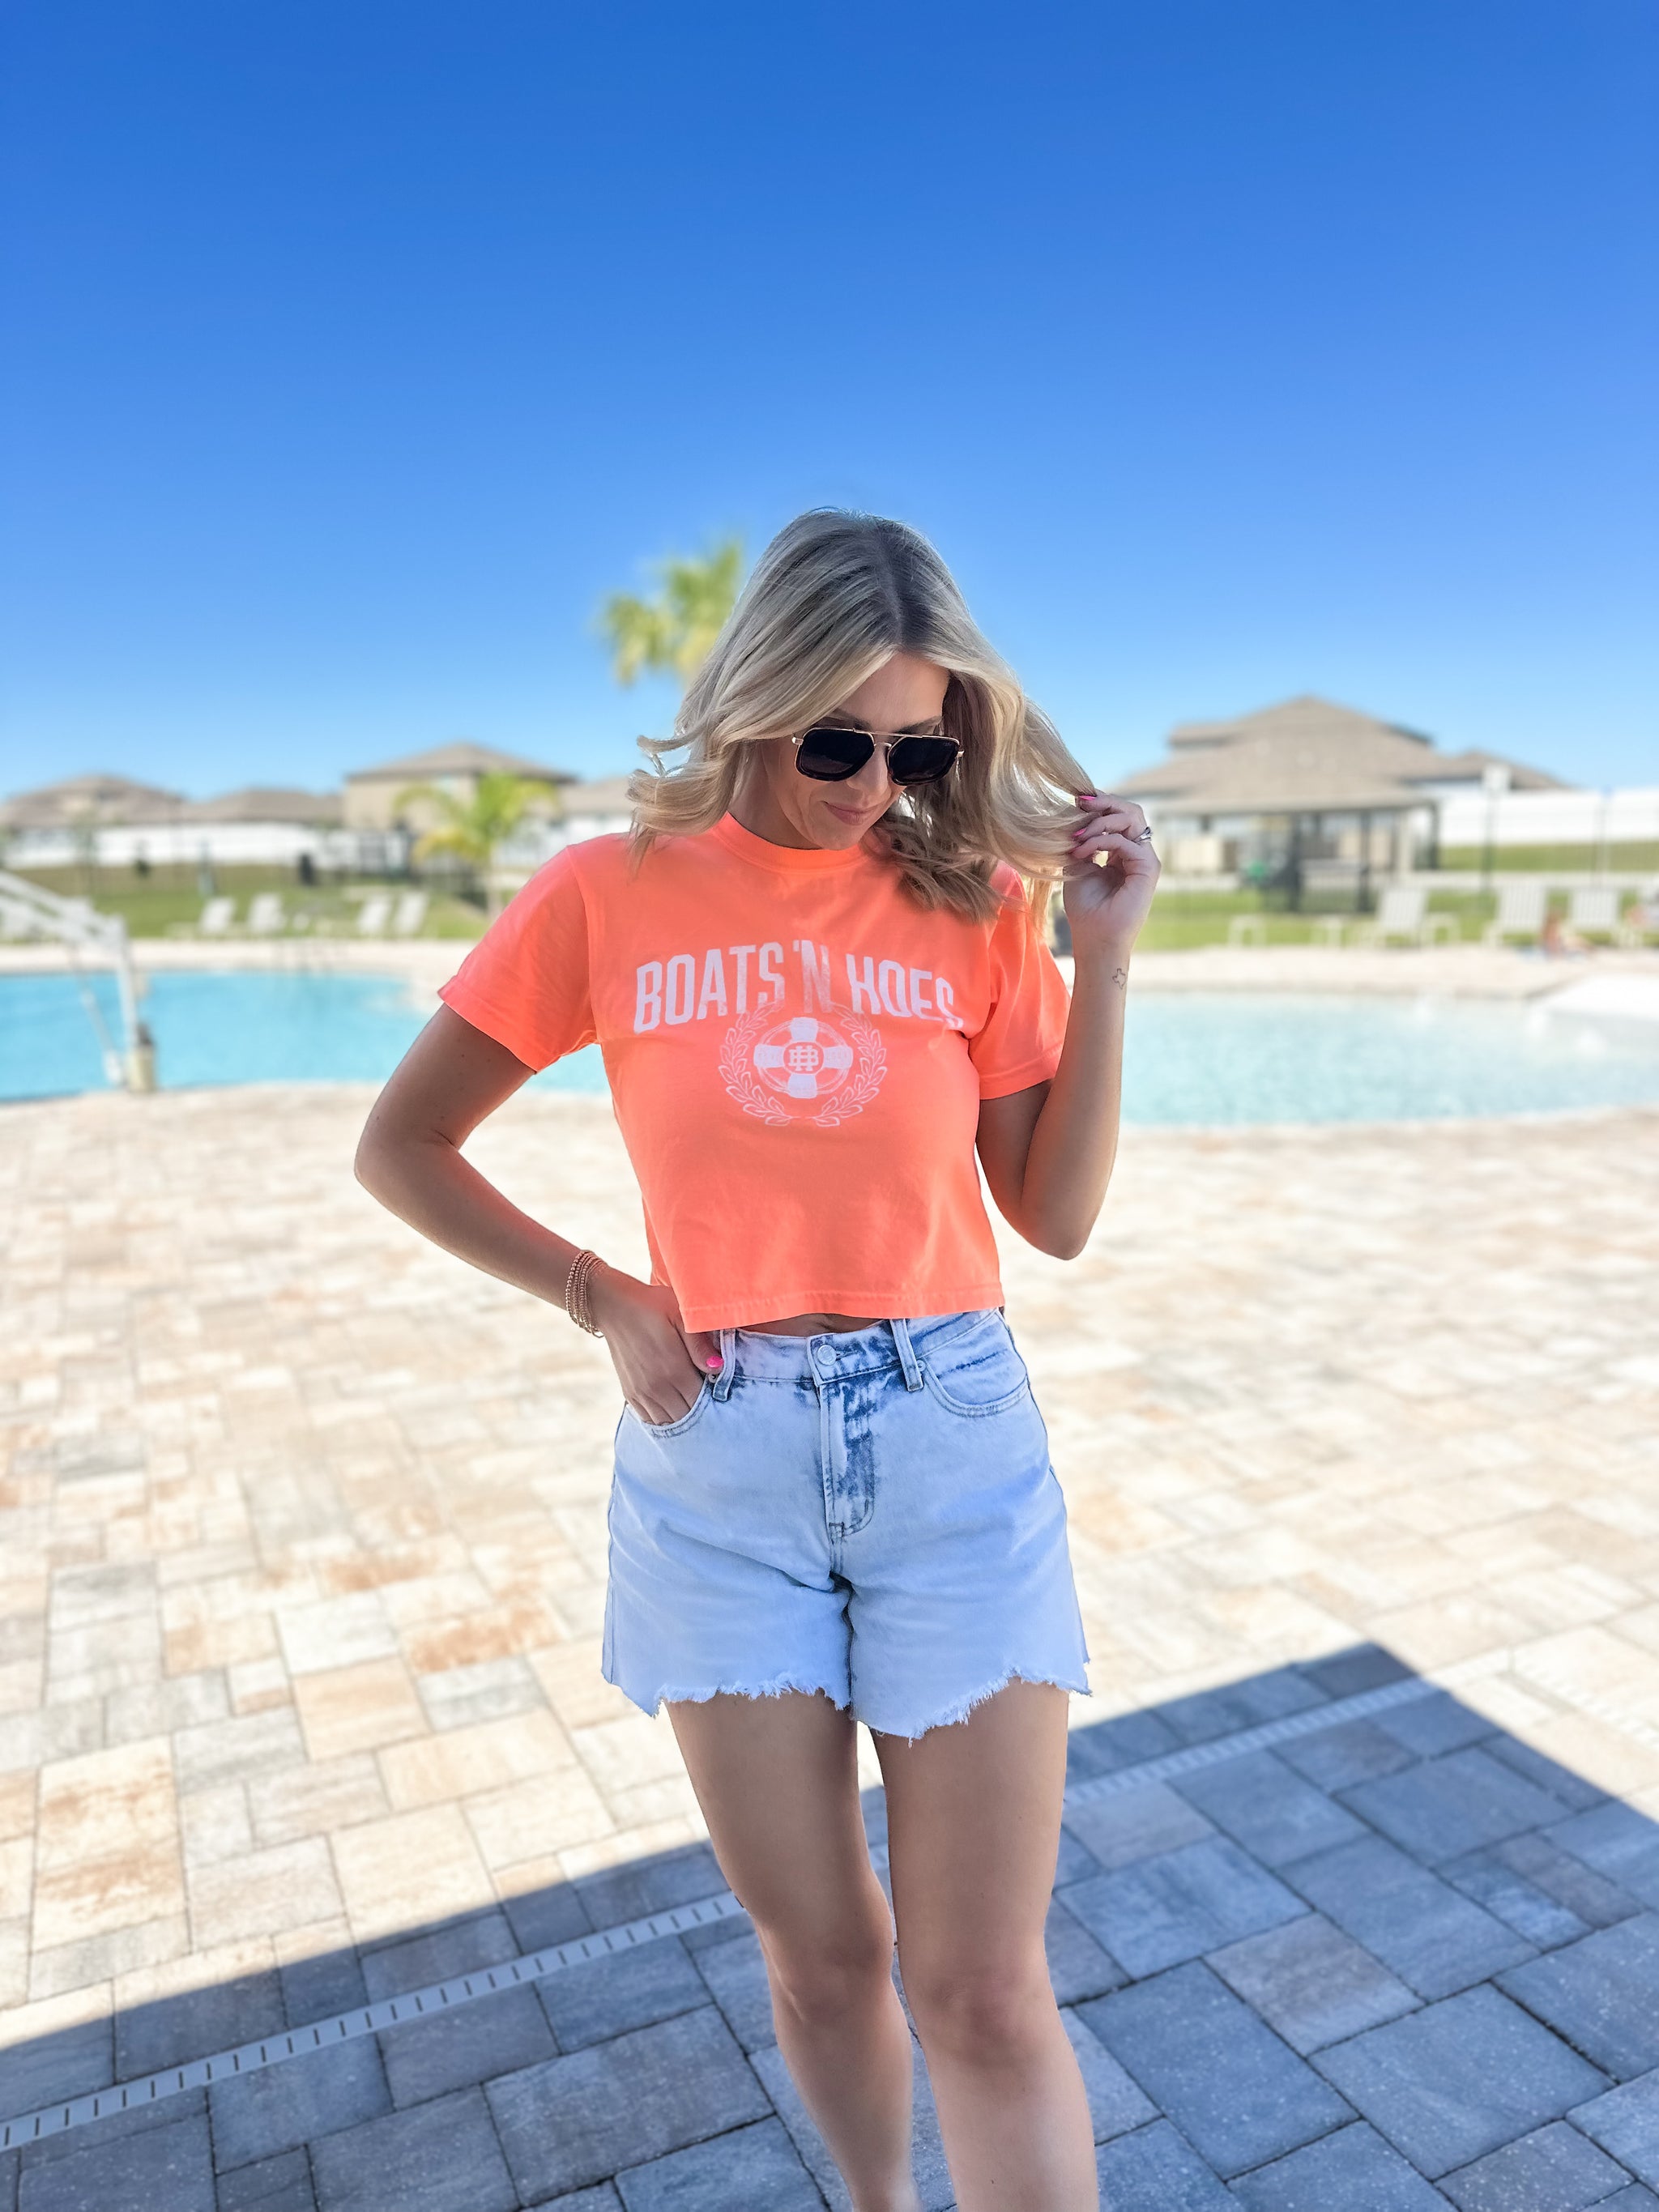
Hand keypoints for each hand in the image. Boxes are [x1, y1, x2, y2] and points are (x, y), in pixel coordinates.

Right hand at [589, 1269, 720, 1426]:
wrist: (614, 1306)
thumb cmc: (653, 1306)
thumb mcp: (681, 1315)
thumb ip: (700, 1345)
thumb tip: (717, 1368)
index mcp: (674, 1370)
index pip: (702, 1402)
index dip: (715, 1400)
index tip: (721, 1391)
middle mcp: (657, 1388)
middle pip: (687, 1417)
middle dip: (702, 1413)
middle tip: (711, 1400)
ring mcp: (641, 1393)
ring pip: (669, 1423)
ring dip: (684, 1419)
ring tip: (694, 1405)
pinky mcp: (630, 1393)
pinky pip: (651, 1421)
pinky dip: (665, 1420)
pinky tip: (674, 1409)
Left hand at [1063, 793, 1159, 959]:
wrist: (1095, 939)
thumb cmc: (1085, 909)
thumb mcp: (1077, 866)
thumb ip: (1082, 842)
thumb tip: (1075, 816)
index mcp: (1122, 852)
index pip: (1118, 816)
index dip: (1100, 804)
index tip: (1075, 801)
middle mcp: (1137, 853)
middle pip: (1130, 811)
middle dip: (1104, 802)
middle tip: (1079, 803)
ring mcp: (1145, 860)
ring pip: (1132, 818)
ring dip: (1100, 820)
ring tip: (1077, 835)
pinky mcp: (1148, 868)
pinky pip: (1125, 841)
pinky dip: (1100, 840)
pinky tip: (1082, 851)